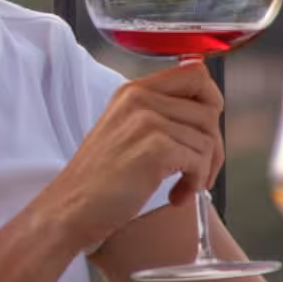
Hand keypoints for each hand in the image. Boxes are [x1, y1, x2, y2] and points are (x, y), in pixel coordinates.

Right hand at [38, 61, 224, 252]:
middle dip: (213, 146)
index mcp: (133, 91)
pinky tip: (176, 197)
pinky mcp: (155, 148)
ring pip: (207, 138)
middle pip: (209, 108)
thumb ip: (158, 116)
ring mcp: (146, 121)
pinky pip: (199, 160)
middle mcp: (140, 98)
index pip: (195, 73)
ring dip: (202, 171)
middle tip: (198, 172)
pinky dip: (195, 184)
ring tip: (181, 188)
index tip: (205, 132)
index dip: (211, 101)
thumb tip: (208, 112)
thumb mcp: (125, 132)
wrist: (70, 209)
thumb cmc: (100, 181)